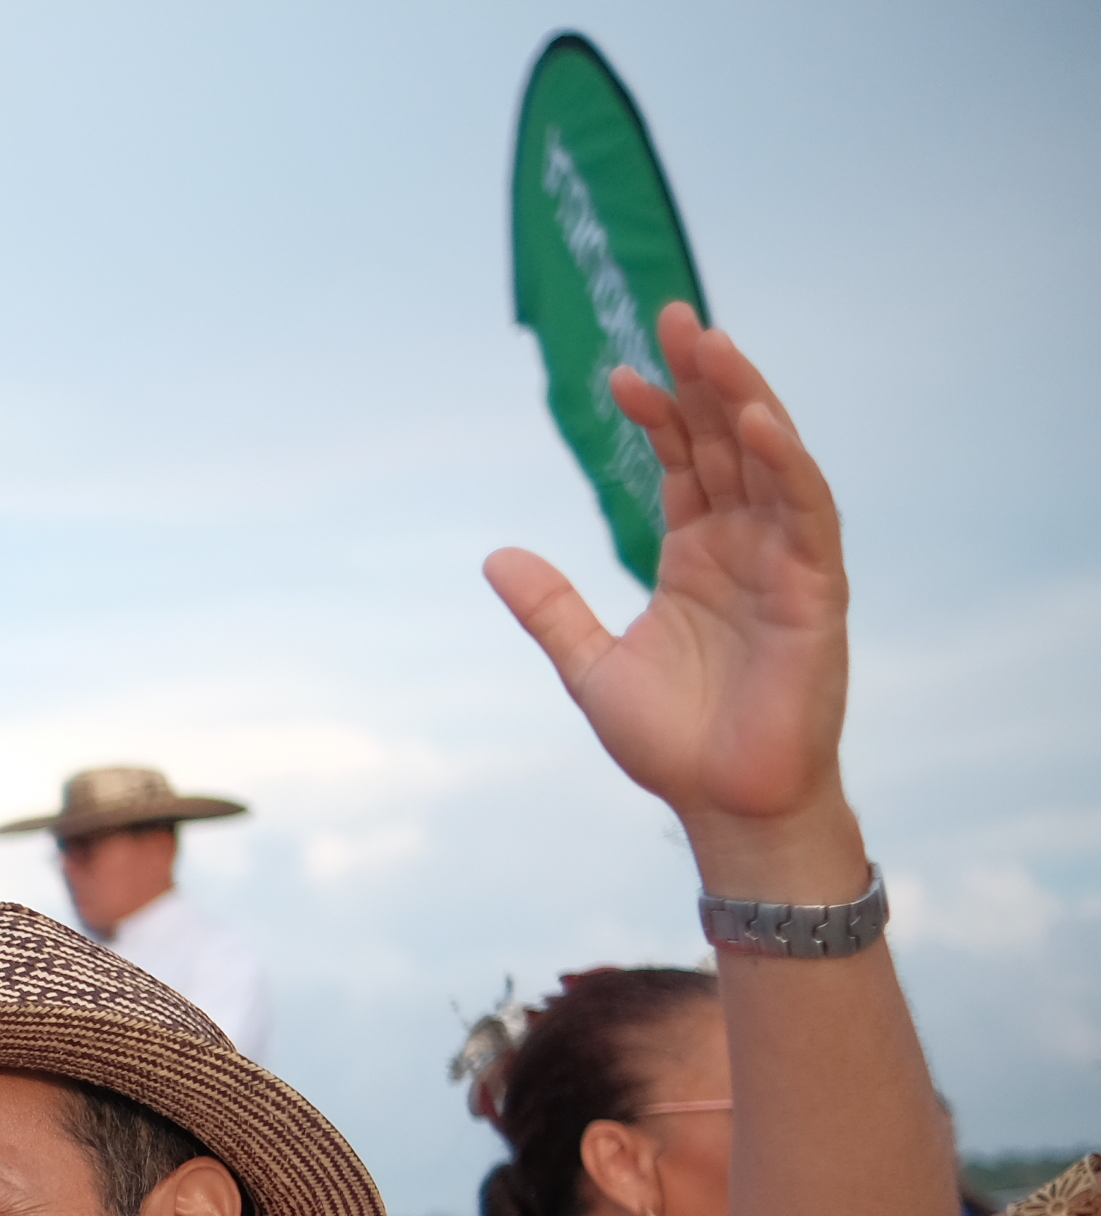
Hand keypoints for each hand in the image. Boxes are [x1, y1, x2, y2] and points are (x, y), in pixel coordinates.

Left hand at [485, 308, 865, 898]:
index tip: (617, 377)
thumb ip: (550, 608)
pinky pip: (806, 510)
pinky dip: (786, 463)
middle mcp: (746, 546)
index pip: (684, 464)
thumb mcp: (590, 667)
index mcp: (696, 556)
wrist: (723, 804)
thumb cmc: (672, 743)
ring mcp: (785, 561)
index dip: (658, 416)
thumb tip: (494, 555)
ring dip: (747, 399)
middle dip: (704, 380)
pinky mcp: (817, 588)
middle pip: (729, 442)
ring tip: (714, 344)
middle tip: (675, 315)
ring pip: (772, 460)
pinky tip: (758, 421)